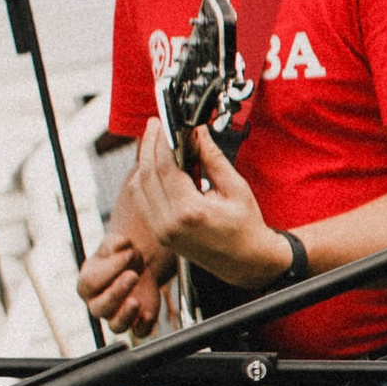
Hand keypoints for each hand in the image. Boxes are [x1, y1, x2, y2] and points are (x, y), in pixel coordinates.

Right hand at [78, 229, 163, 333]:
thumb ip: (116, 243)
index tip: (128, 253)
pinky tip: (149, 314)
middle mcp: (97, 304)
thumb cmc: (120, 256)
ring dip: (126, 315)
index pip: (91, 282)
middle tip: (133, 274)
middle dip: (117, 291)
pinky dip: (144, 326)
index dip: (109, 269)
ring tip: (136, 301)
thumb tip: (122, 242)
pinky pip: (139, 332)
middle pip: (100, 307)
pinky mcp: (136, 322)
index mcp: (87, 285)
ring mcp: (116, 316)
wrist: (137, 267)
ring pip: (117, 325)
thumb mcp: (116, 245)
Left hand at [111, 121, 290, 291]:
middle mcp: (169, 223)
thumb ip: (213, 159)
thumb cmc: (246, 228)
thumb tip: (199, 133)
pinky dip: (145, 180)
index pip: (164, 166)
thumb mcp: (236, 189)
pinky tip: (153, 166)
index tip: (164, 124)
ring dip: (144, 161)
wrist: (246, 261)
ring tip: (152, 142)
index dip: (161, 141)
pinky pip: (144, 201)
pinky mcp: (160, 234)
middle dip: (148, 145)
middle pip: (147, 175)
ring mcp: (162, 231)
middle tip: (154, 126)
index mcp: (189, 212)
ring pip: (140, 188)